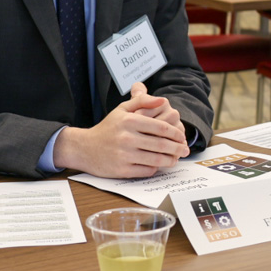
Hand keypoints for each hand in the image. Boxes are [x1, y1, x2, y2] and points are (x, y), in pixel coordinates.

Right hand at [55, 82, 188, 177]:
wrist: (84, 148)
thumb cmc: (107, 128)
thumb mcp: (122, 109)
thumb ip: (142, 101)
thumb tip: (163, 100)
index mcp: (129, 121)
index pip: (161, 127)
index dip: (176, 133)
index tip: (182, 136)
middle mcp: (127, 138)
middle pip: (161, 144)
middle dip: (177, 148)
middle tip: (185, 149)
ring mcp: (124, 155)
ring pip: (156, 159)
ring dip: (171, 160)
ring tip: (176, 159)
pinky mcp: (122, 170)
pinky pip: (146, 170)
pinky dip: (156, 168)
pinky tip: (160, 165)